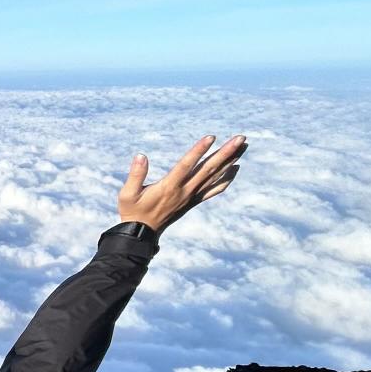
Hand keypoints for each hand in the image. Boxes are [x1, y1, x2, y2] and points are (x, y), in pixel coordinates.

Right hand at [118, 134, 246, 234]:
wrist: (142, 234)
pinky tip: (235, 168)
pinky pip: (214, 189)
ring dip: (230, 161)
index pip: (186, 165)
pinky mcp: (193, 201)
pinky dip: (227, 179)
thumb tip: (141, 156)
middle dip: (226, 152)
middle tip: (241, 138)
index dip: (198, 150)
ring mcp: (191, 196)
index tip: (211, 137)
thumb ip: (135, 175)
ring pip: (215, 176)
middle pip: (208, 169)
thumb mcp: (127, 194)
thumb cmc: (132, 211)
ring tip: (242, 146)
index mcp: (169, 187)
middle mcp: (184, 191)